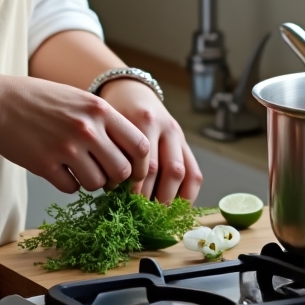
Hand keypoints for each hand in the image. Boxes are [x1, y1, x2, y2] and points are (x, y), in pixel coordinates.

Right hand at [0, 75, 149, 193]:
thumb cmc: (39, 99)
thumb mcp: (78, 99)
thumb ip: (104, 122)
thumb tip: (129, 157)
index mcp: (98, 109)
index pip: (140, 146)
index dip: (141, 165)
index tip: (133, 171)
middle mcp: (86, 128)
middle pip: (122, 171)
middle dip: (115, 178)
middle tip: (103, 173)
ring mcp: (66, 148)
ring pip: (97, 184)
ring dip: (90, 181)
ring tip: (76, 166)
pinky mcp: (46, 165)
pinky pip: (71, 188)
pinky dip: (67, 182)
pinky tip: (57, 167)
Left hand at [98, 80, 201, 202]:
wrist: (131, 90)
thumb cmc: (115, 112)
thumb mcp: (110, 124)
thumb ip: (113, 151)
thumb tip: (114, 192)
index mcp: (142, 120)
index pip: (145, 162)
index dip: (137, 188)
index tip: (126, 203)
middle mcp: (163, 126)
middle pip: (164, 169)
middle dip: (153, 196)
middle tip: (142, 214)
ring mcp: (177, 134)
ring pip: (181, 172)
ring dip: (170, 198)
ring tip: (157, 214)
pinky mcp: (185, 142)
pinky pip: (194, 172)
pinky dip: (188, 194)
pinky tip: (177, 207)